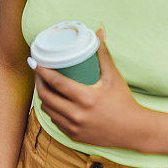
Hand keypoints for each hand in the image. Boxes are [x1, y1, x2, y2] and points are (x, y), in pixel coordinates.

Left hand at [31, 25, 149, 149]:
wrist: (134, 130)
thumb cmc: (124, 101)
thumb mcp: (113, 76)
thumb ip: (103, 54)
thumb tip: (98, 31)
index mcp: (86, 98)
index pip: (56, 82)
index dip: (41, 70)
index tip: (33, 60)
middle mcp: (77, 115)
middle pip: (46, 96)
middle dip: (38, 82)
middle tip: (38, 72)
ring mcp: (74, 127)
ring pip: (48, 110)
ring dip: (43, 97)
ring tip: (44, 85)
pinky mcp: (74, 136)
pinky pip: (55, 121)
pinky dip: (51, 110)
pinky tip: (52, 102)